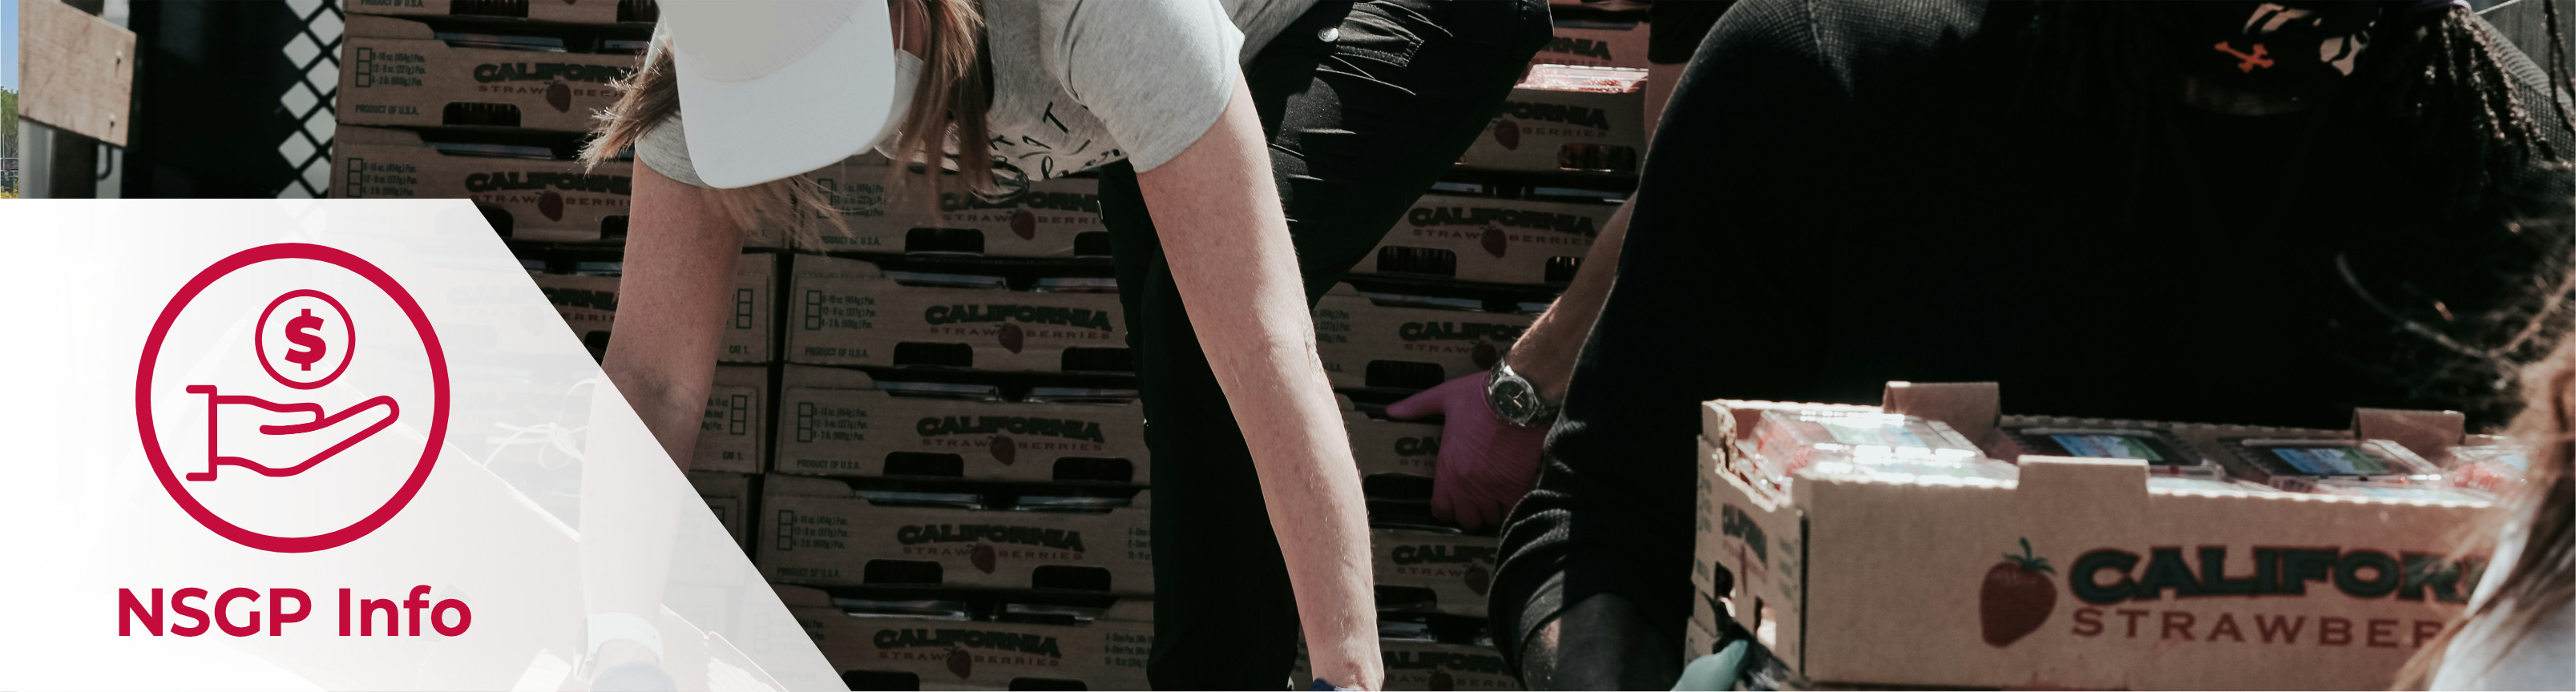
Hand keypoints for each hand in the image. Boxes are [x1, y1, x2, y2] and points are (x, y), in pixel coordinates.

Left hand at [1385, 372, 1546, 530]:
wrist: (1517, 398)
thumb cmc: (1480, 396)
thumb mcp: (1444, 397)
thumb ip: (1416, 407)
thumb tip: (1390, 411)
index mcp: (1448, 468)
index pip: (1442, 509)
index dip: (1446, 509)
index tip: (1452, 503)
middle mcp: (1468, 486)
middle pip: (1467, 520)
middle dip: (1470, 513)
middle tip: (1475, 502)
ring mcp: (1493, 490)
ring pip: (1490, 519)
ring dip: (1491, 512)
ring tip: (1494, 499)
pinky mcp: (1516, 487)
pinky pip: (1511, 512)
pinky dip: (1511, 508)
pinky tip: (1511, 496)